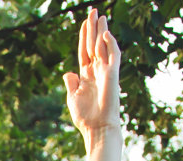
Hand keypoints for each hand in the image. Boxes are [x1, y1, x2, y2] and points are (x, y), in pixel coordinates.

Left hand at [63, 9, 120, 133]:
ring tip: (99, 16)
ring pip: (103, 46)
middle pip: (93, 44)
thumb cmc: (85, 117)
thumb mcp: (73, 98)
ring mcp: (105, 71)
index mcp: (86, 75)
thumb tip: (69, 72)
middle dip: (93, 28)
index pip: (84, 51)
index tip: (84, 23)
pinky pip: (113, 56)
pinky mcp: (113, 75)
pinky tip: (105, 35)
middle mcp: (97, 70)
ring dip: (101, 31)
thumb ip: (72, 84)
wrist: (97, 128)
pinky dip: (110, 45)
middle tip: (93, 11)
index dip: (84, 37)